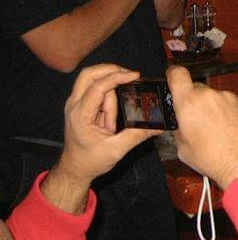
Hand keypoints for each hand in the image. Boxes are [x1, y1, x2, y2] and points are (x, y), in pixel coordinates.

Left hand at [45, 65, 160, 212]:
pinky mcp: (80, 104)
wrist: (74, 169)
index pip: (98, 86)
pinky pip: (93, 88)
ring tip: (118, 110)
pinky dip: (107, 89)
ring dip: (109, 86)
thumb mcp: (116, 149)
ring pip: (91, 79)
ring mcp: (75, 103)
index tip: (136, 76)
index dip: (117, 77)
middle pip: (88, 74)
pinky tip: (116, 102)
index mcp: (81, 114)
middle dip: (110, 70)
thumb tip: (160, 125)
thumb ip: (137, 134)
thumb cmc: (92, 160)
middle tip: (130, 76)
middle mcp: (74, 104)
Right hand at [167, 66, 237, 189]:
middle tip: (196, 118)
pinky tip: (226, 126)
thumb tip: (181, 121)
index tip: (172, 78)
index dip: (173, 74)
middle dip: (194, 100)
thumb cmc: (211, 158)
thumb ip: (178, 126)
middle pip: (196, 88)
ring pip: (213, 96)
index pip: (177, 74)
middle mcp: (208, 95)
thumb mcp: (181, 146)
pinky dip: (225, 110)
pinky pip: (227, 102)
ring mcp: (227, 97)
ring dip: (211, 106)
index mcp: (188, 103)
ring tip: (214, 127)